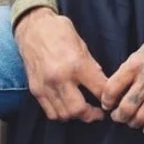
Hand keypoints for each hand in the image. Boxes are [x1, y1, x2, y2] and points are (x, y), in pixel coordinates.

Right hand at [15, 8, 108, 122]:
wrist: (32, 27)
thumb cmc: (59, 31)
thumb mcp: (82, 45)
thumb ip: (92, 67)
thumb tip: (103, 84)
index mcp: (76, 64)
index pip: (98, 90)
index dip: (109, 99)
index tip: (112, 101)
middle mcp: (60, 78)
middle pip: (79, 110)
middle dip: (92, 115)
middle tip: (99, 112)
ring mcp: (45, 86)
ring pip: (64, 115)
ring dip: (76, 116)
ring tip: (84, 110)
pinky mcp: (36, 90)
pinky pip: (50, 112)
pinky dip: (61, 114)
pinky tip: (68, 107)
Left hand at [102, 15, 143, 132]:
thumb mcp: (142, 49)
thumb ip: (130, 68)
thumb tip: (119, 86)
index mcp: (135, 64)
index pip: (111, 90)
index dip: (106, 101)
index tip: (107, 104)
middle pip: (125, 108)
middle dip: (118, 116)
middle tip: (118, 116)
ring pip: (141, 117)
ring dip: (133, 123)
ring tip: (132, 121)